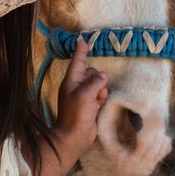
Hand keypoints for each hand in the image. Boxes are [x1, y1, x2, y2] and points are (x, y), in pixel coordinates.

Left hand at [53, 36, 107, 156]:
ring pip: (99, 84)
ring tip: (95, 103)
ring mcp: (84, 95)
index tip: (83, 39)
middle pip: (92, 72)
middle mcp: (77, 86)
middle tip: (95, 93)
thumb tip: (103, 76)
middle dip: (98, 80)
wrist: (74, 136)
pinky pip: (100, 94)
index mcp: (71, 81)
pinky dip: (101, 99)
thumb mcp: (85, 94)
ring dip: (101, 91)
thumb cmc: (76, 114)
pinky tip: (97, 107)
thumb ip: (95, 82)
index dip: (81, 51)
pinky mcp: (90, 104)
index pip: (78, 62)